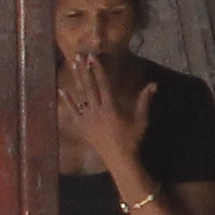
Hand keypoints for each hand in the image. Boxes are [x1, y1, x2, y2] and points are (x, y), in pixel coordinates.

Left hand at [53, 50, 148, 174]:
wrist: (119, 158)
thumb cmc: (132, 139)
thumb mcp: (141, 120)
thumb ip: (144, 101)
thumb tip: (154, 85)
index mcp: (111, 107)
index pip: (103, 83)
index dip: (98, 69)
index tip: (93, 57)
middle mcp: (97, 110)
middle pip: (89, 86)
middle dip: (84, 70)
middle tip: (78, 56)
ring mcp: (87, 118)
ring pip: (81, 95)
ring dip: (76, 79)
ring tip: (72, 65)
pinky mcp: (82, 126)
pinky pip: (72, 112)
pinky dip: (67, 101)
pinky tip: (61, 90)